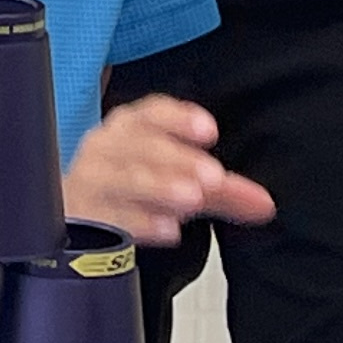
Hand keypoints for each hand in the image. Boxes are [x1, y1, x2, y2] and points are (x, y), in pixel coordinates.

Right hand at [59, 95, 274, 246]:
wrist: (78, 216)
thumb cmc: (131, 188)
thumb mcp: (179, 181)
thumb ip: (223, 192)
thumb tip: (264, 204)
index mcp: (130, 127)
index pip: (153, 113)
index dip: (180, 119)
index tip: (210, 131)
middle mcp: (107, 147)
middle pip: (141, 146)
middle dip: (178, 160)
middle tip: (212, 177)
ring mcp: (91, 180)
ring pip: (124, 179)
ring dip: (159, 187)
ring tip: (192, 199)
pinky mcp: (83, 214)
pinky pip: (110, 216)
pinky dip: (140, 222)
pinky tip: (167, 230)